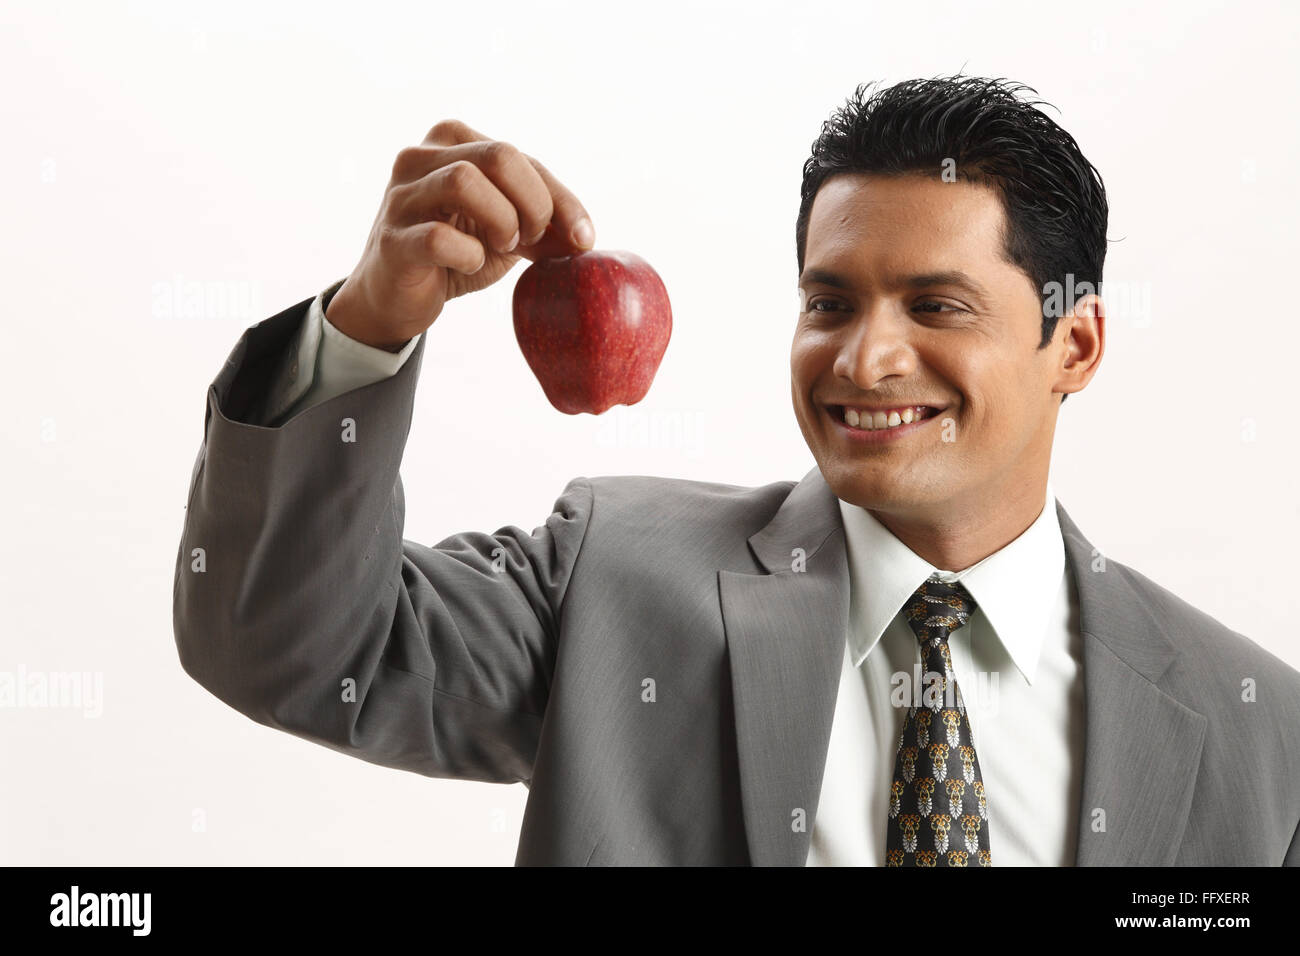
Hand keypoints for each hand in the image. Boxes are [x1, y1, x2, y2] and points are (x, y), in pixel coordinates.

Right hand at [325, 119, 595, 350]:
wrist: (397, 298)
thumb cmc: (454, 255)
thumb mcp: (506, 234)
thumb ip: (541, 225)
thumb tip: (584, 238)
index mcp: (453, 141)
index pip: (520, 157)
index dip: (561, 198)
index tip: (584, 237)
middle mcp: (420, 156)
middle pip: (499, 155)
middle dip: (532, 203)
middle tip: (529, 239)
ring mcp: (400, 195)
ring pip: (464, 181)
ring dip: (500, 221)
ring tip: (500, 247)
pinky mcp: (392, 239)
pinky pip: (439, 237)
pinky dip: (468, 254)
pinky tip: (470, 263)